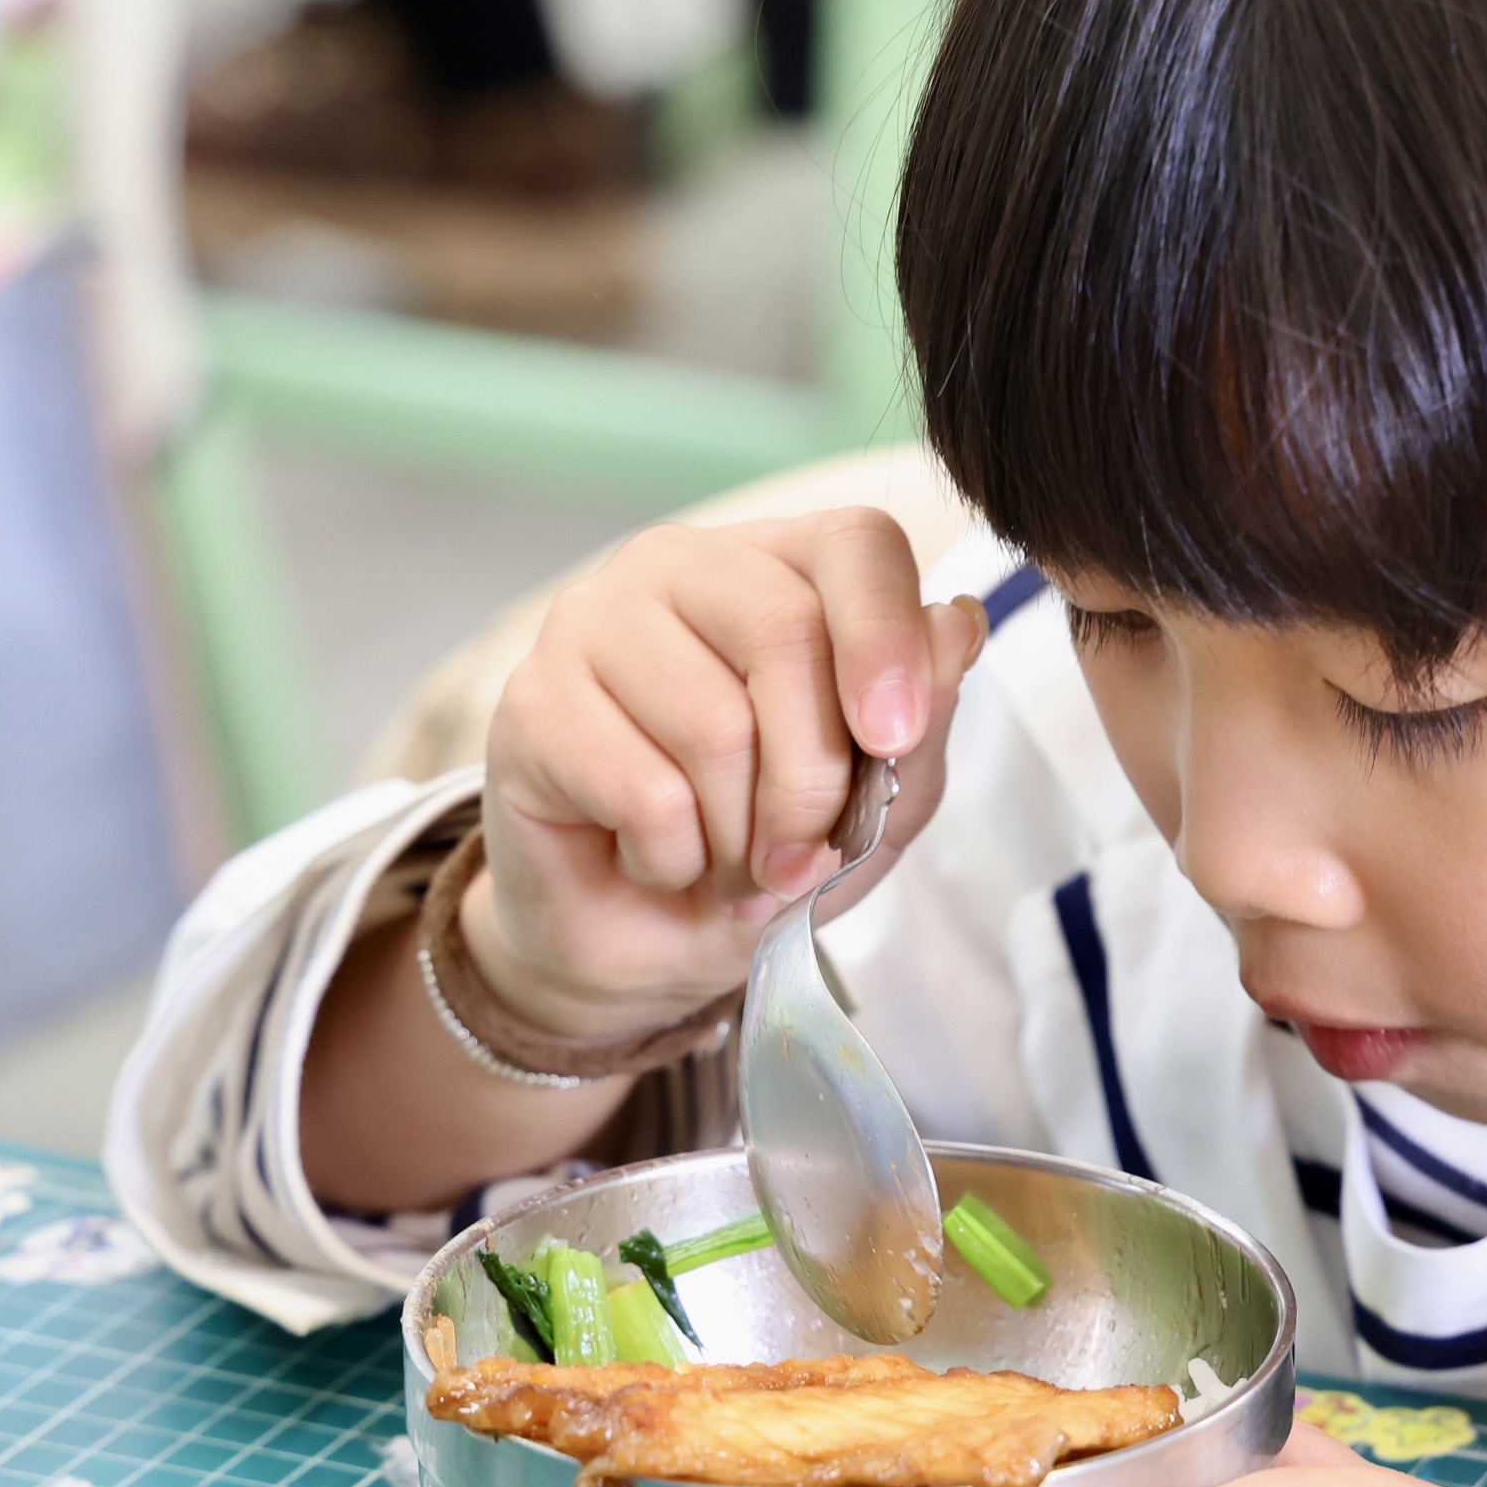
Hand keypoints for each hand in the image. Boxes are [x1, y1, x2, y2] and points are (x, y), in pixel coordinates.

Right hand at [469, 510, 985, 1040]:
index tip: (894, 737)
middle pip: (786, 634)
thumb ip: (923, 714)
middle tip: (797, 856)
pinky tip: (656, 858)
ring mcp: (590, 622)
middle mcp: (678, 567)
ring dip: (740, 836)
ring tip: (725, 859)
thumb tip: (957, 621)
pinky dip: (673, 858)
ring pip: (714, 725)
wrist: (646, 942)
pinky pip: (643, 791)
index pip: (853, 544)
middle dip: (813, 781)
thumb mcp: (880, 799)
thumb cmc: (765, 849)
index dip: (886, 639)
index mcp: (778, 565)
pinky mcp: (529, 704)